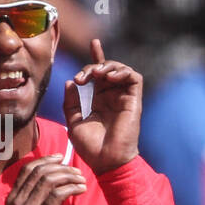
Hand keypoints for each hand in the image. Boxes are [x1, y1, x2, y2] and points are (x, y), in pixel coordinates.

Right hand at [5, 156, 86, 204]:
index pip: (27, 170)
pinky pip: (58, 195)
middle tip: (75, 170)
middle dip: (61, 167)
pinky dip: (72, 188)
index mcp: (11, 198)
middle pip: (40, 172)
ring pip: (50, 181)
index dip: (45, 160)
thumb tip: (50, 187)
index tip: (59, 158)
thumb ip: (30, 201)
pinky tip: (81, 189)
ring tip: (81, 179)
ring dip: (69, 176)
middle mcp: (18, 200)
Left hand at [63, 39, 141, 173]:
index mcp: (100, 101)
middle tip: (82, 78)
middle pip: (106, 69)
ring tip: (96, 74)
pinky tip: (109, 77)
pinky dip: (123, 71)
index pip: (100, 75)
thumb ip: (71, 102)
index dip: (97, 57)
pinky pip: (134, 78)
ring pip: (121, 70)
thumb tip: (70, 82)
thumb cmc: (91, 147)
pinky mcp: (134, 101)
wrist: (106, 161)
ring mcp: (124, 99)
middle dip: (92, 66)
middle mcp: (113, 97)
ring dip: (107, 66)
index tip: (94, 43)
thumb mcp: (73, 122)